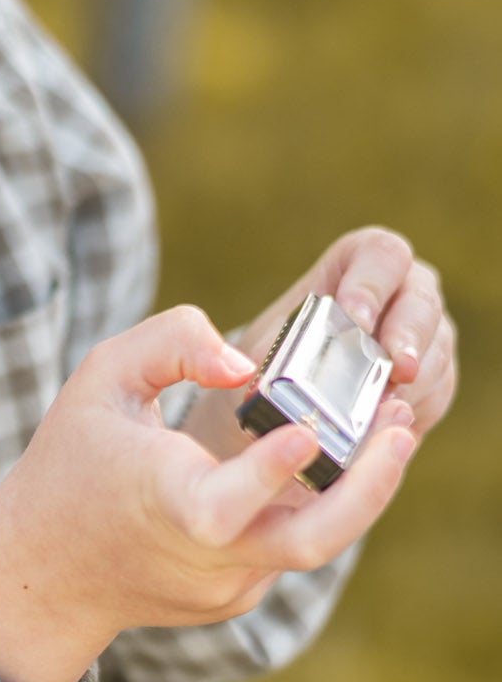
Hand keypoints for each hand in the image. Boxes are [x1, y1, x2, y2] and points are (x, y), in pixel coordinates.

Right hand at [0, 304, 417, 681]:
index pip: (223, 503)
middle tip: (403, 427)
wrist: (40, 576)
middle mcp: (202, 556)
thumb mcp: (100, 377)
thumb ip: (174, 342)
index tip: (307, 432)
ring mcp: (225, 586)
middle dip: (370, 486)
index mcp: (162, 502)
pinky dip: (308, 507)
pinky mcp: (235, 600)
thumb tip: (247, 362)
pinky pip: (285, 549)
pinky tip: (321, 467)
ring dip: (356, 489)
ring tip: (388, 432)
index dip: (269, 472)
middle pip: (308, 542)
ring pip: (311, 541)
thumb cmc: (70, 463)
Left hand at [185, 226, 457, 465]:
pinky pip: (437, 391)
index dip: (372, 283)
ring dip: (415, 379)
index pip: (381, 254)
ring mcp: (423, 337)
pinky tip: (389, 426)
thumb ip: (261, 347)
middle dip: (409, 336)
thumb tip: (244, 369)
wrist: (277, 411)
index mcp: (358, 266)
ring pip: (436, 350)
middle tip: (394, 369)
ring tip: (385, 406)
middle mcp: (402, 294)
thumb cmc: (266, 366)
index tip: (354, 319)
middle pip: (423, 301)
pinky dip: (415, 409)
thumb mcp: (258, 348)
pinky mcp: (432, 381)